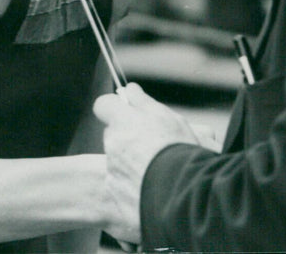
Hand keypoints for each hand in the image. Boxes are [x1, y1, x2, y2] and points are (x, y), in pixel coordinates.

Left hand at [93, 83, 200, 243]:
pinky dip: (132, 184)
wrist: (183, 193)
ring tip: (157, 168)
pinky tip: (152, 187)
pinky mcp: (116, 194)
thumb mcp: (167, 116)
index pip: (103, 105)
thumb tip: (130, 89)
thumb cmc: (178, 150)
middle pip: (112, 133)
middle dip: (126, 136)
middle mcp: (112, 144)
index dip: (114, 108)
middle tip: (151, 143)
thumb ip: (143, 101)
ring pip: (117, 159)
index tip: (127, 112)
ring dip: (131, 160)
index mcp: (123, 121)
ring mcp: (112, 170)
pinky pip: (121, 184)